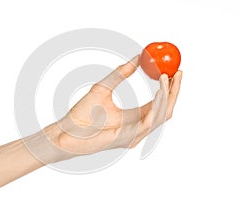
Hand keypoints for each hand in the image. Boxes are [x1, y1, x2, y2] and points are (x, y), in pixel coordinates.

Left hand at [55, 55, 181, 154]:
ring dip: (168, 96)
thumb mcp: (104, 87)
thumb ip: (121, 73)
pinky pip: (149, 122)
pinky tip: (159, 89)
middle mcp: (138, 127)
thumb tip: (138, 57)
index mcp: (134, 117)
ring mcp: (134, 135)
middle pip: (166, 110)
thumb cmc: (81, 113)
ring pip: (161, 116)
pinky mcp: (128, 138)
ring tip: (167, 77)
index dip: (169, 88)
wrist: (66, 130)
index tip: (174, 70)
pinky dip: (157, 105)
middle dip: (175, 91)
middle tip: (178, 72)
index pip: (159, 103)